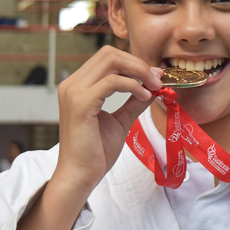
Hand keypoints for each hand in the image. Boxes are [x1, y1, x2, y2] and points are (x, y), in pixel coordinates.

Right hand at [53, 45, 162, 195]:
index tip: (155, 76)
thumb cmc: (96, 152)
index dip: (134, 62)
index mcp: (78, 86)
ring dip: (139, 71)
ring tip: (154, 87)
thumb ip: (133, 103)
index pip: (107, 57)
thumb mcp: (120, 121)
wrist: (80, 175)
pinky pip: (112, 82)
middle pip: (109, 53)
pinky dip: (133, 86)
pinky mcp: (80, 104)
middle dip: (138, 63)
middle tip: (157, 79)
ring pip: (111, 62)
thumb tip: (152, 89)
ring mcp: (74, 92)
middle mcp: (72, 84)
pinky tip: (145, 97)